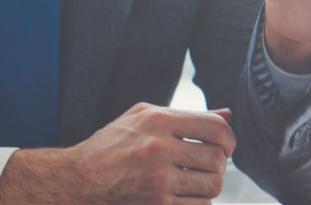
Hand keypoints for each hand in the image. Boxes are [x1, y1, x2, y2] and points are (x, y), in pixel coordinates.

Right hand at [0, 103, 235, 204]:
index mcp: (158, 121)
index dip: (229, 138)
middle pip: (218, 158)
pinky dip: (197, 201)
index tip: (224, 145)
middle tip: (205, 163)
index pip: (216, 128)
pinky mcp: (158, 204)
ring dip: (209, 183)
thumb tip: (228, 115)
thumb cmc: (112, 145)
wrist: (81, 178)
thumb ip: (187, 116)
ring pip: (212, 185)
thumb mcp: (144, 118)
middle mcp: (158, 148)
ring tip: (194, 179)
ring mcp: (158, 179)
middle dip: (218, 163)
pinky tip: (182, 192)